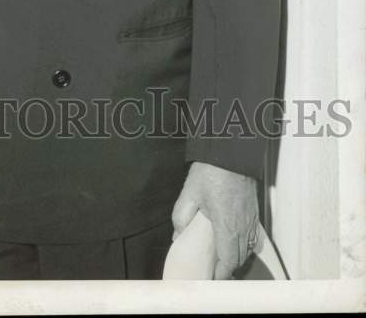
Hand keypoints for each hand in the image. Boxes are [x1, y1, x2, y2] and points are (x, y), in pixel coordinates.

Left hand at [172, 161, 258, 278]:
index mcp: (226, 225)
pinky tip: (235, 243)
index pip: (228, 260)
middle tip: (214, 272)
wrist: (230, 153)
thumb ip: (181, 217)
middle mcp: (243, 226)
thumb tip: (178, 235)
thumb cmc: (211, 171)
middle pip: (239, 258)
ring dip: (236, 258)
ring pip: (248, 249)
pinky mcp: (254, 213)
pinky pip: (253, 237)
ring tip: (223, 261)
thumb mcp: (189, 193)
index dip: (220, 274)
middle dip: (227, 269)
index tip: (211, 278)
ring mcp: (251, 220)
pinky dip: (245, 245)